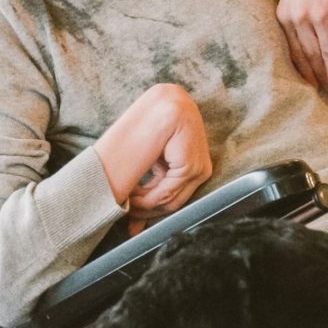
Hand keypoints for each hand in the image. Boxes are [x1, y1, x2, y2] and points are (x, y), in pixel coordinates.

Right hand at [127, 104, 211, 221]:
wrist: (162, 103)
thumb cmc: (150, 125)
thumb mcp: (153, 157)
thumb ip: (151, 181)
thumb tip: (138, 218)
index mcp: (196, 162)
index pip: (176, 192)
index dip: (151, 210)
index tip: (134, 224)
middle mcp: (203, 165)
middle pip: (174, 200)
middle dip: (147, 213)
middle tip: (127, 222)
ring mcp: (200, 167)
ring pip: (169, 200)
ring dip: (143, 206)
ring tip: (124, 205)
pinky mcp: (193, 167)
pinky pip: (167, 192)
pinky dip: (147, 198)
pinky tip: (130, 197)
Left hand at [277, 0, 327, 95]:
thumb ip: (291, 17)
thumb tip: (295, 44)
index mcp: (284, 15)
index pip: (292, 53)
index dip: (302, 74)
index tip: (308, 90)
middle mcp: (299, 17)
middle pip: (308, 58)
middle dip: (316, 80)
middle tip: (324, 100)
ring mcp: (318, 15)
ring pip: (323, 55)